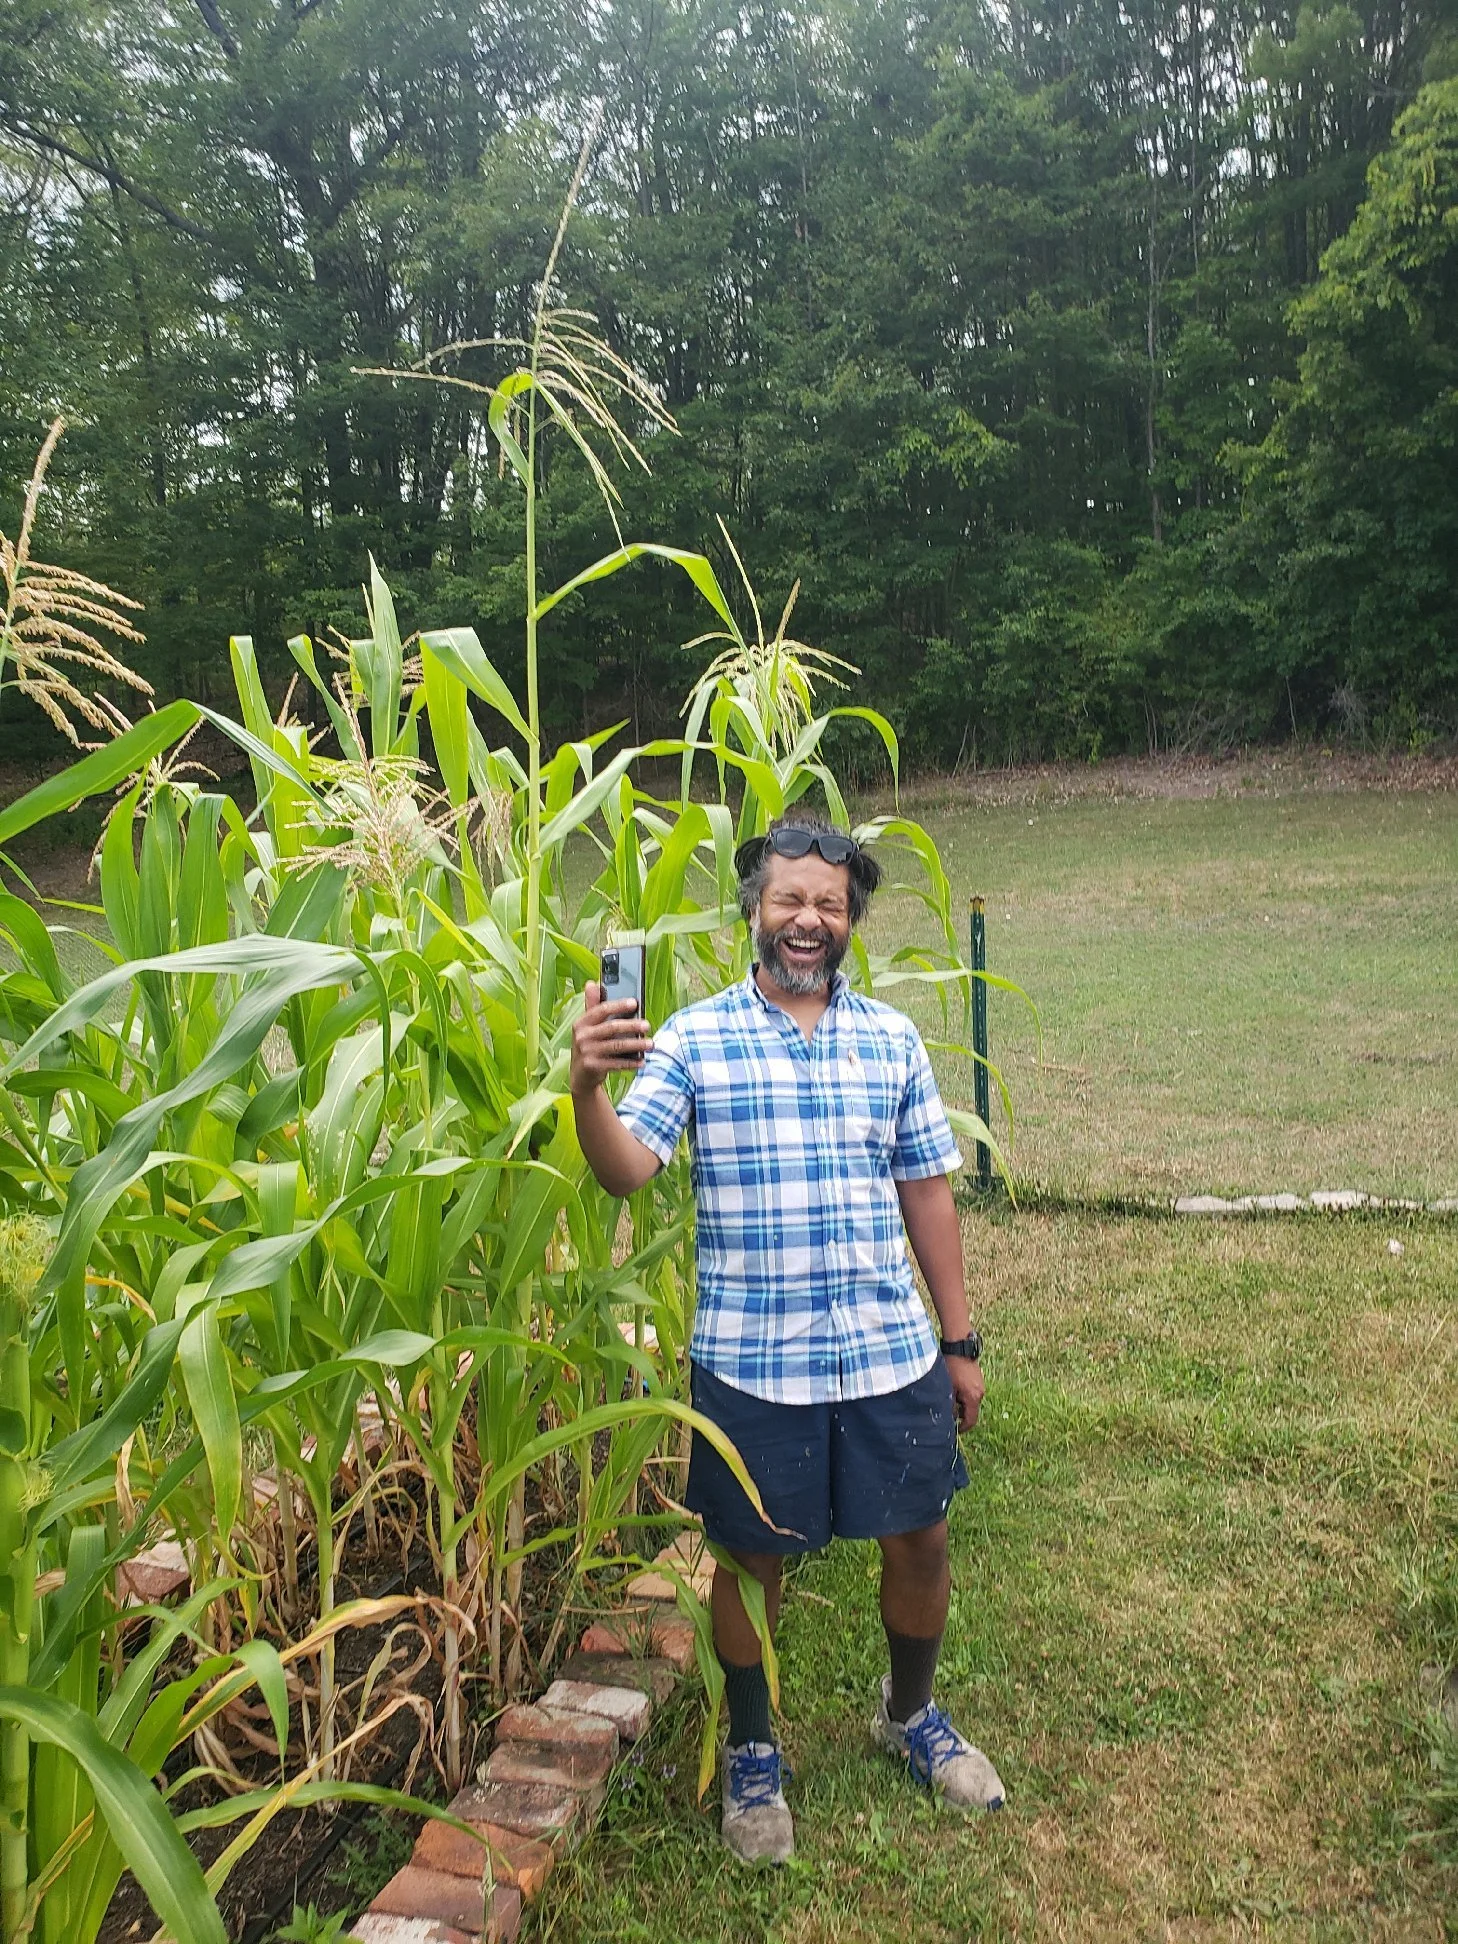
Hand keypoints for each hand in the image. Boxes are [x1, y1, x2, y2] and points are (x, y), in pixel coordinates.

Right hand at [570, 982, 652, 1097]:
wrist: (580, 1076)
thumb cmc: (589, 1046)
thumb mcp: (587, 1027)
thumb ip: (592, 1006)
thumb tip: (592, 983)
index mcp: (581, 1022)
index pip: (601, 1010)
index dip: (618, 1005)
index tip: (635, 1003)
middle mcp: (582, 1036)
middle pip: (611, 1027)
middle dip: (631, 1025)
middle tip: (647, 1025)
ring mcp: (586, 1052)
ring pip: (616, 1046)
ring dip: (636, 1045)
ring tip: (651, 1043)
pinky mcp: (592, 1066)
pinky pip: (616, 1063)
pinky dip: (630, 1062)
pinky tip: (642, 1061)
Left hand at [945, 1355, 983, 1430]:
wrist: (960, 1346)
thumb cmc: (952, 1366)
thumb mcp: (948, 1387)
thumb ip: (950, 1404)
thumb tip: (949, 1416)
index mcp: (974, 1397)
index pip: (971, 1420)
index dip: (963, 1428)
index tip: (955, 1430)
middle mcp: (980, 1393)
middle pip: (970, 1411)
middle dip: (959, 1413)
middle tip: (947, 1411)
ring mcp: (980, 1385)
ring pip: (970, 1401)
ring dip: (960, 1403)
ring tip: (948, 1395)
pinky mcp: (978, 1379)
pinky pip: (971, 1392)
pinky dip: (962, 1394)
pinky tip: (953, 1387)